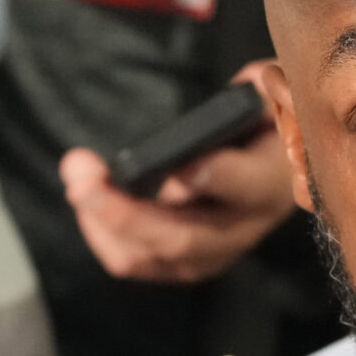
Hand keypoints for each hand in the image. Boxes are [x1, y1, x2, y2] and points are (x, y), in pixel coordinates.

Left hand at [59, 64, 297, 284]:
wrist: (279, 160)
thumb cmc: (269, 120)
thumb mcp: (274, 94)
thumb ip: (258, 95)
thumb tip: (240, 94)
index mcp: (274, 181)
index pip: (248, 185)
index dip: (213, 178)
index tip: (180, 168)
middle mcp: (246, 227)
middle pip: (184, 238)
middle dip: (124, 213)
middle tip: (81, 177)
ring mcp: (216, 250)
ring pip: (154, 256)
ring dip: (104, 223)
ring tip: (77, 178)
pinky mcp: (188, 260)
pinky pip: (138, 261)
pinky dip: (105, 234)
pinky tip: (87, 200)